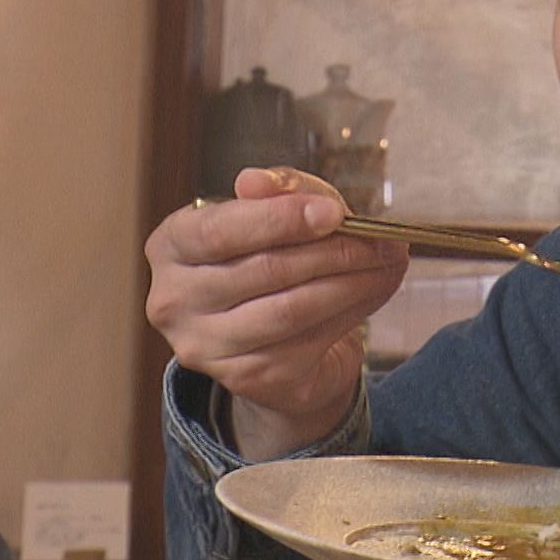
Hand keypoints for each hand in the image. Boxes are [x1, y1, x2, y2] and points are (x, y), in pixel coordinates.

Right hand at [144, 166, 407, 458]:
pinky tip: (375, 289)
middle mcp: (174, 300)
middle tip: (382, 239)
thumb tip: (256, 180)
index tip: (333, 212)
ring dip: (353, 282)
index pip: (219, 231)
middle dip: (335, 250)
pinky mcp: (246, 378)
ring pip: (293, 309)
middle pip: (265, 270)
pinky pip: (310, 340)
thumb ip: (277, 189)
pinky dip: (353, 311)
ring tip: (389, 261)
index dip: (279, 219)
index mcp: (170, 246)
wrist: (271, 335)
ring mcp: (206, 346)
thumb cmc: (267, 257)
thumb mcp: (275, 210)